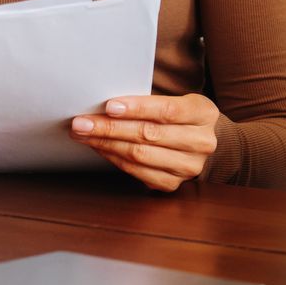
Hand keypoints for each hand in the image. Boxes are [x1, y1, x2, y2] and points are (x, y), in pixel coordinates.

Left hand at [69, 93, 218, 191]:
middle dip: (110, 128)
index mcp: (204, 113)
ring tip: (83, 134)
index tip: (108, 106)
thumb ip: (149, 102)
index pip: (168, 110)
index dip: (137, 108)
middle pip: (149, 134)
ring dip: (106, 144)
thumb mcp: (176, 100)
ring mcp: (189, 166)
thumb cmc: (180, 116)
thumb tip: (105, 105)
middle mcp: (201, 142)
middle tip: (81, 122)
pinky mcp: (173, 183)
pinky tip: (99, 148)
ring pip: (140, 155)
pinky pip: (137, 172)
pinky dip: (114, 159)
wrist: (201, 141)